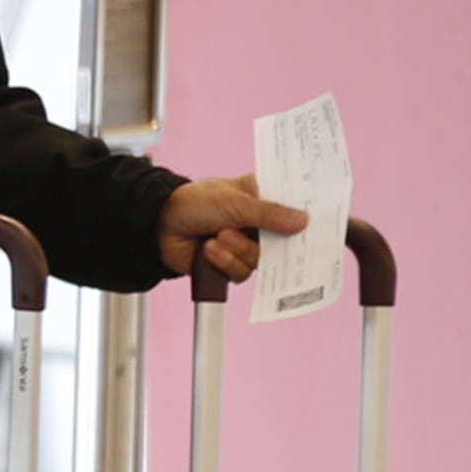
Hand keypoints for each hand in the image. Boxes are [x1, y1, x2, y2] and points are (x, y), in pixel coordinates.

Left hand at [157, 173, 306, 280]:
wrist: (160, 226)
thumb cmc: (193, 203)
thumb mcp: (235, 203)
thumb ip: (269, 214)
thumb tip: (302, 221)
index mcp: (261, 198)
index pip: (292, 208)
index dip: (302, 217)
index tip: (311, 224)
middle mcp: (256, 223)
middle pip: (281, 243)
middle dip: (262, 241)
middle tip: (252, 233)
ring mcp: (244, 245)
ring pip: (259, 261)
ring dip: (237, 250)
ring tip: (218, 236)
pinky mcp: (230, 264)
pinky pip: (240, 273)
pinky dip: (224, 262)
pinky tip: (209, 249)